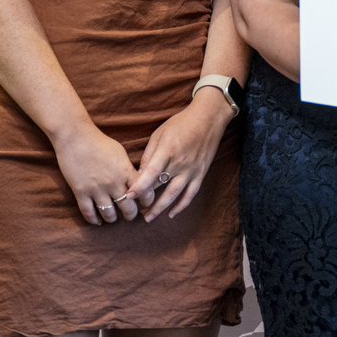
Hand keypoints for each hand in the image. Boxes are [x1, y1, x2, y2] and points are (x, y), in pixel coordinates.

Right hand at [53, 124, 141, 224]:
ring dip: (113, 219)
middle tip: (131, 216)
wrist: (76, 138)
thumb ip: (128, 169)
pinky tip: (98, 222)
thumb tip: (136, 181)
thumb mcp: (121, 153)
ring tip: (114, 218)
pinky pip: (88, 212)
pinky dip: (94, 220)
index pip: (144, 192)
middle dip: (131, 214)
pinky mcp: (81, 192)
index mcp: (126, 171)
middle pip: (128, 207)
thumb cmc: (100, 142)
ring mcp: (96, 189)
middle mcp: (113, 183)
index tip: (146, 203)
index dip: (147, 201)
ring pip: (109, 214)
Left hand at [127, 89, 235, 221]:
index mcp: (168, 150)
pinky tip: (172, 214)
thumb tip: (139, 172)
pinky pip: (191, 193)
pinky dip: (182, 205)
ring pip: (175, 194)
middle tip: (132, 209)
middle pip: (160, 185)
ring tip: (149, 218)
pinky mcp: (201, 173)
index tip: (128, 196)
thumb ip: (149, 154)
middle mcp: (180, 162)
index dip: (139, 186)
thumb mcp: (160, 133)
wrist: (208, 118)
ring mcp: (192, 169)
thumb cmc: (181, 123)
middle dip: (145, 199)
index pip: (151, 172)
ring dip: (161, 208)